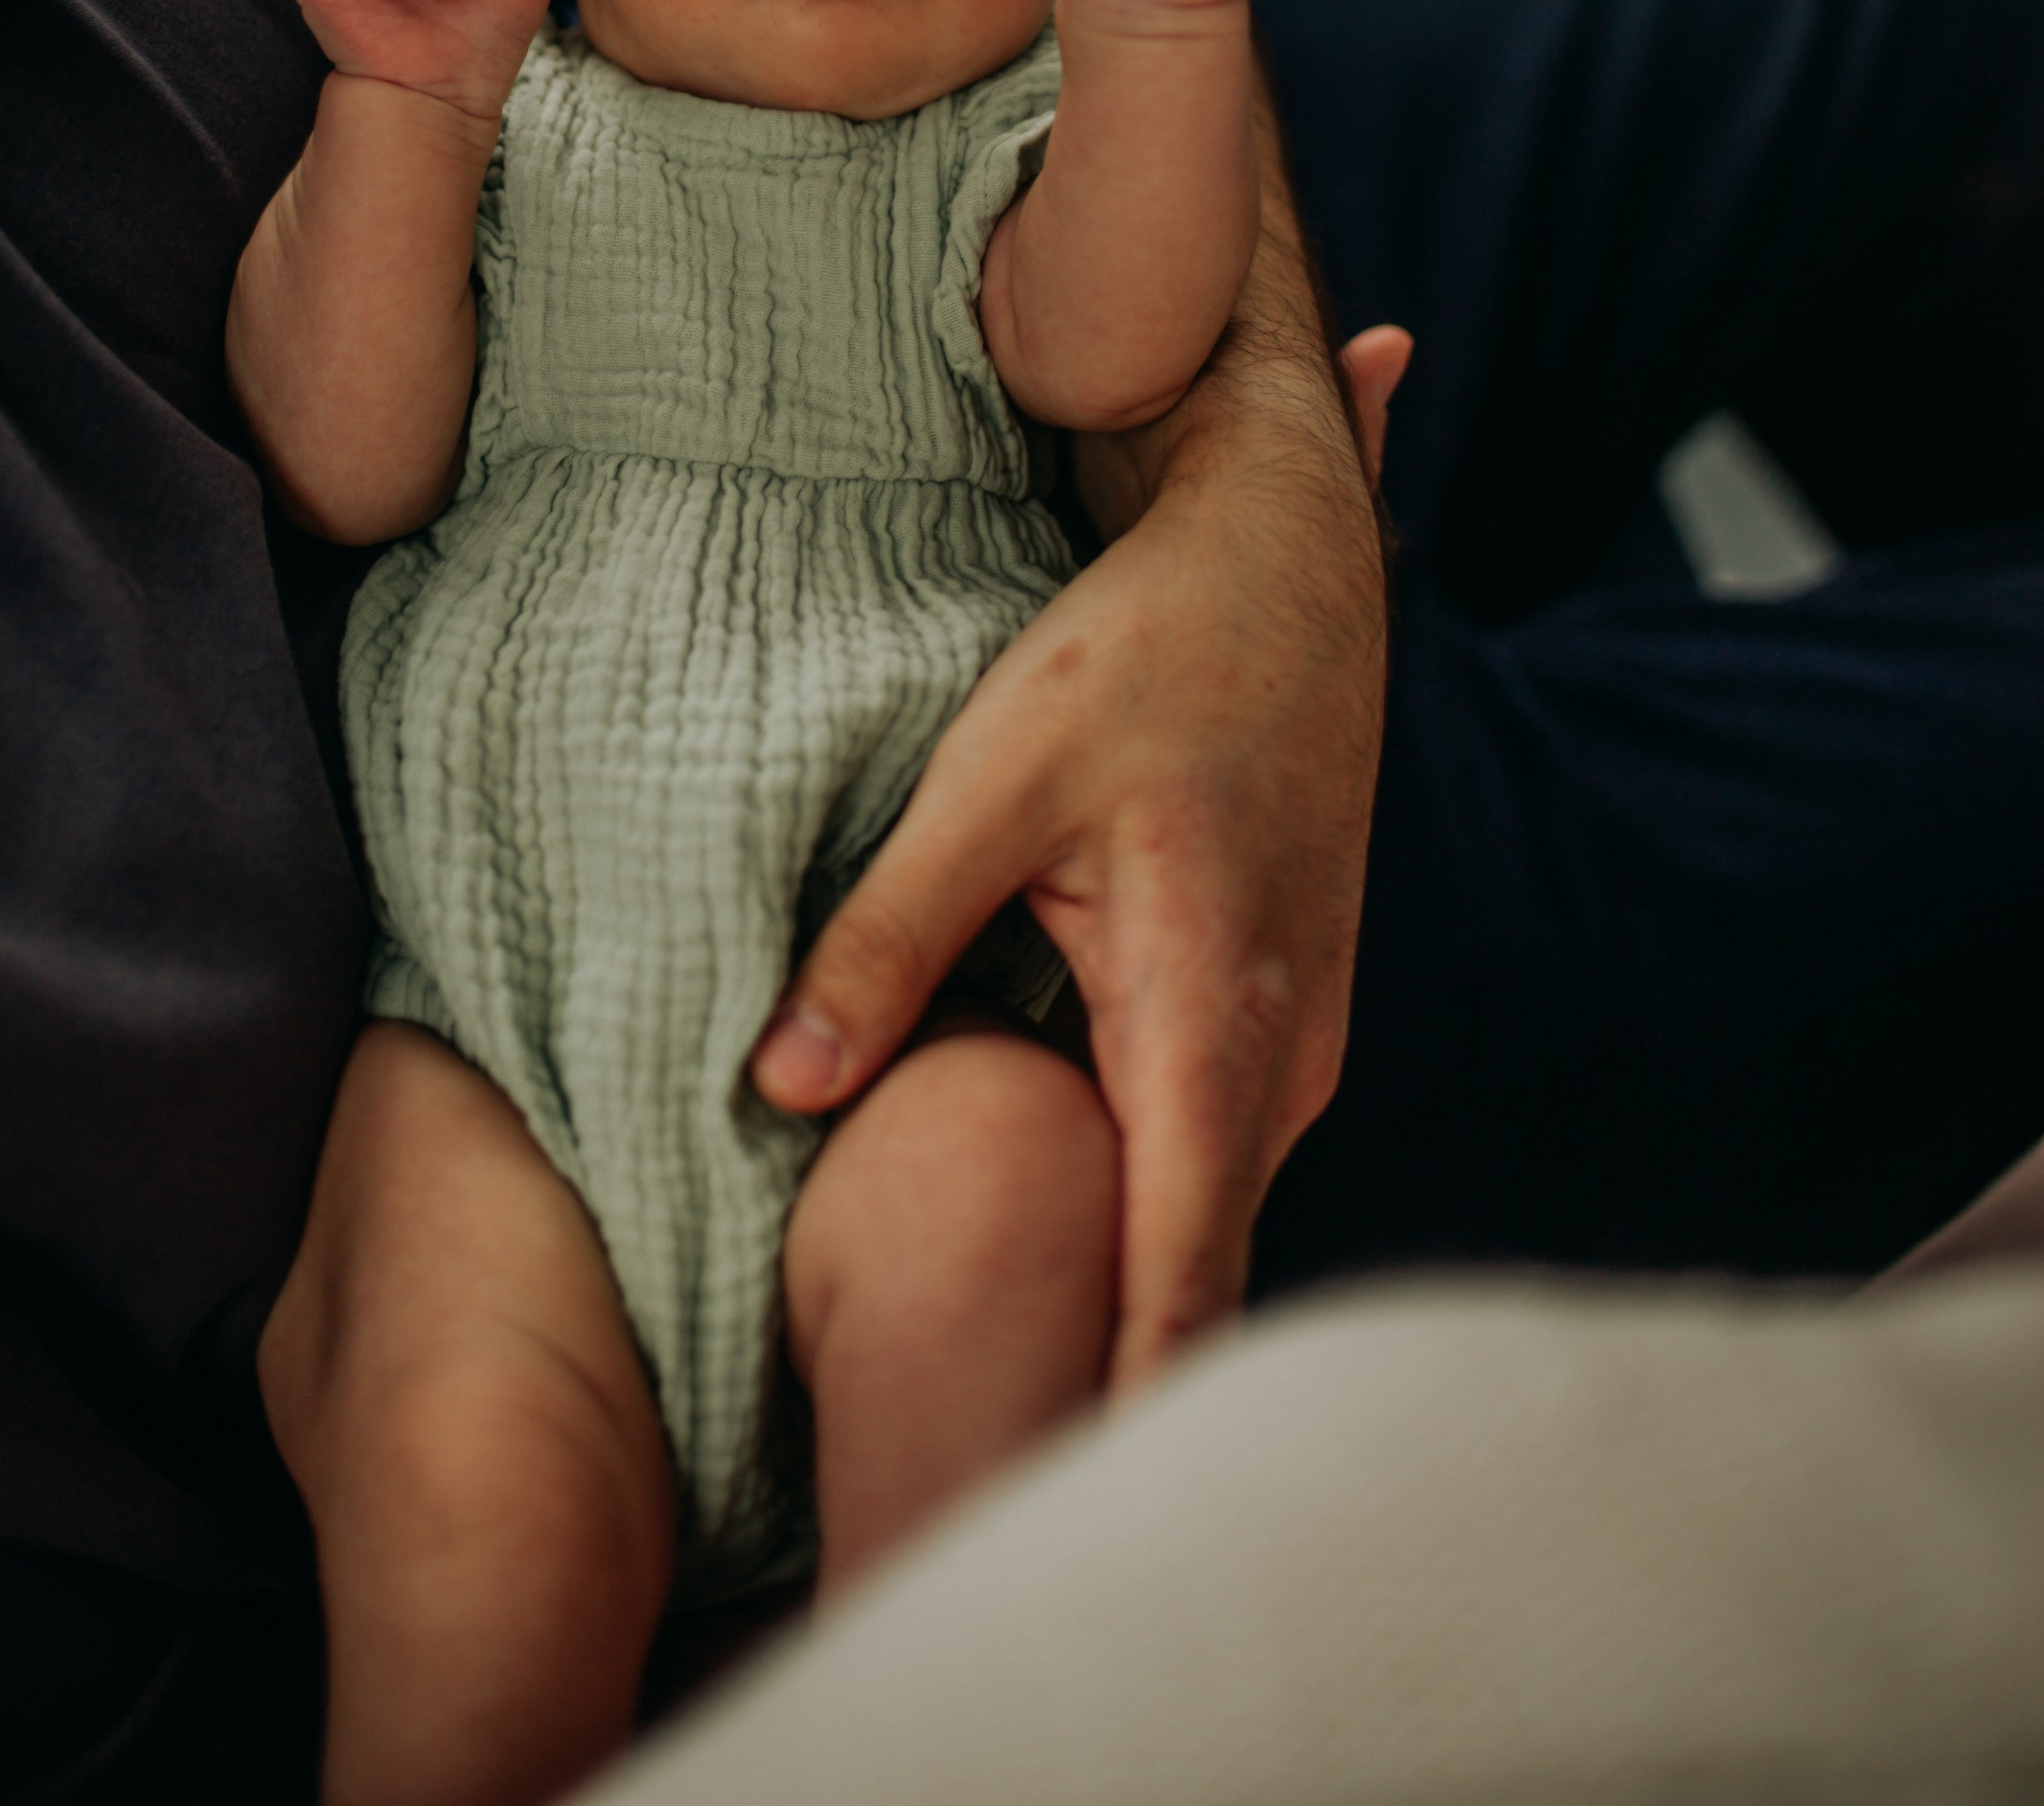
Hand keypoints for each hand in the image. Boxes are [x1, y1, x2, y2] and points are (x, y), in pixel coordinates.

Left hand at [753, 309, 1408, 1388]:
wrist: (1292, 558)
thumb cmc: (1145, 652)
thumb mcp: (994, 777)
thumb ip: (886, 936)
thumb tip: (778, 1085)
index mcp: (1212, 1027)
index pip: (1174, 1284)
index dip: (1108, 1418)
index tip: (1023, 1517)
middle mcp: (1281, 1065)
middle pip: (1186, 1279)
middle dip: (1088, 1384)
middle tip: (958, 1482)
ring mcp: (1298, 1048)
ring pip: (1194, 1211)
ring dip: (1109, 1289)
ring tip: (982, 1397)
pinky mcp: (1281, 1018)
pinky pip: (1202, 1151)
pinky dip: (1131, 1204)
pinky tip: (1039, 1235)